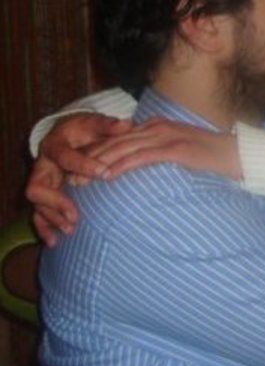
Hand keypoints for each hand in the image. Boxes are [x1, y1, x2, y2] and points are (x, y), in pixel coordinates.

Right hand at [27, 113, 132, 244]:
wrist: (67, 133)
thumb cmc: (82, 130)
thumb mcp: (93, 123)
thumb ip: (107, 125)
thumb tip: (126, 124)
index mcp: (55, 145)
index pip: (65, 157)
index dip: (83, 165)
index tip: (105, 173)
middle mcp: (42, 165)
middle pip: (38, 186)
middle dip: (56, 202)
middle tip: (76, 214)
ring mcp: (41, 181)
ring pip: (36, 204)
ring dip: (52, 218)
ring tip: (71, 229)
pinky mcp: (43, 194)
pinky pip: (37, 213)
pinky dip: (45, 228)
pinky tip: (55, 242)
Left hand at [80, 118, 241, 181]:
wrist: (237, 154)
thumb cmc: (210, 156)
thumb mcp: (179, 149)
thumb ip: (159, 151)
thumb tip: (139, 163)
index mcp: (157, 125)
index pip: (119, 137)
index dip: (96, 150)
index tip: (77, 166)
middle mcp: (157, 126)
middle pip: (116, 141)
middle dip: (91, 158)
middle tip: (70, 175)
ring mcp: (167, 136)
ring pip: (124, 148)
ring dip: (100, 163)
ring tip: (81, 178)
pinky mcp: (175, 149)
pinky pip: (142, 157)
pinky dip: (123, 165)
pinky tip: (107, 175)